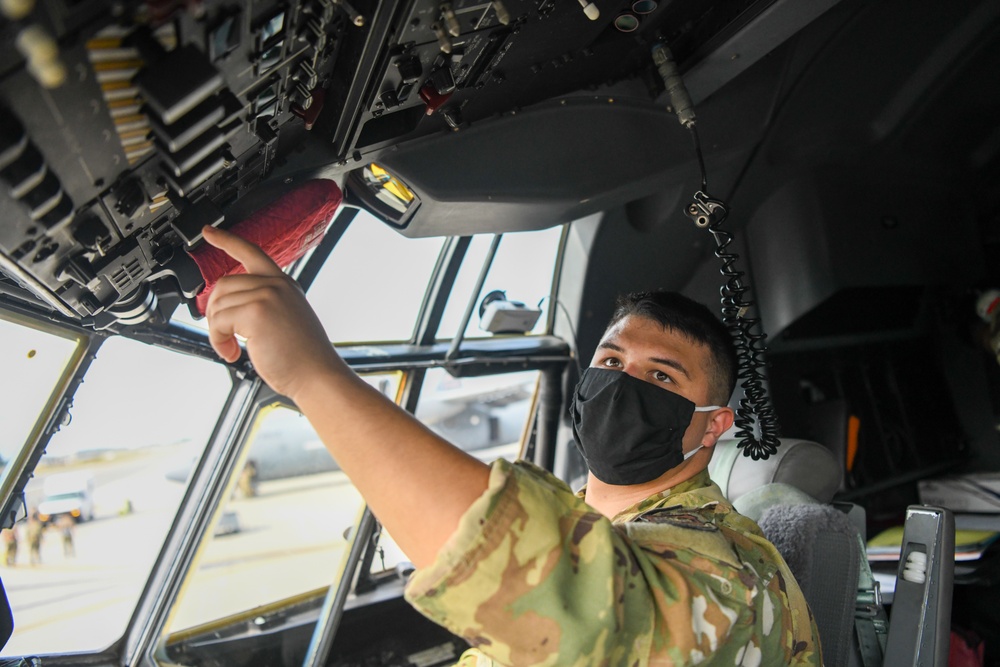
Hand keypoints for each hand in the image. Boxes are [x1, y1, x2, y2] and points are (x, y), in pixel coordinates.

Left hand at [201, 225, 341, 400]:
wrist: (317, 375)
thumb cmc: (303, 357)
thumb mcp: (286, 319)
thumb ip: (263, 304)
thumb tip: (227, 307)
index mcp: (284, 284)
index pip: (251, 252)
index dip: (226, 240)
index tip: (209, 232)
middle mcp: (276, 285)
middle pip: (223, 285)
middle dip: (216, 313)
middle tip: (227, 337)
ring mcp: (267, 295)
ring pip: (218, 305)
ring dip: (218, 332)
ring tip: (233, 348)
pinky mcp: (257, 312)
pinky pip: (218, 322)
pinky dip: (219, 341)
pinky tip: (233, 352)